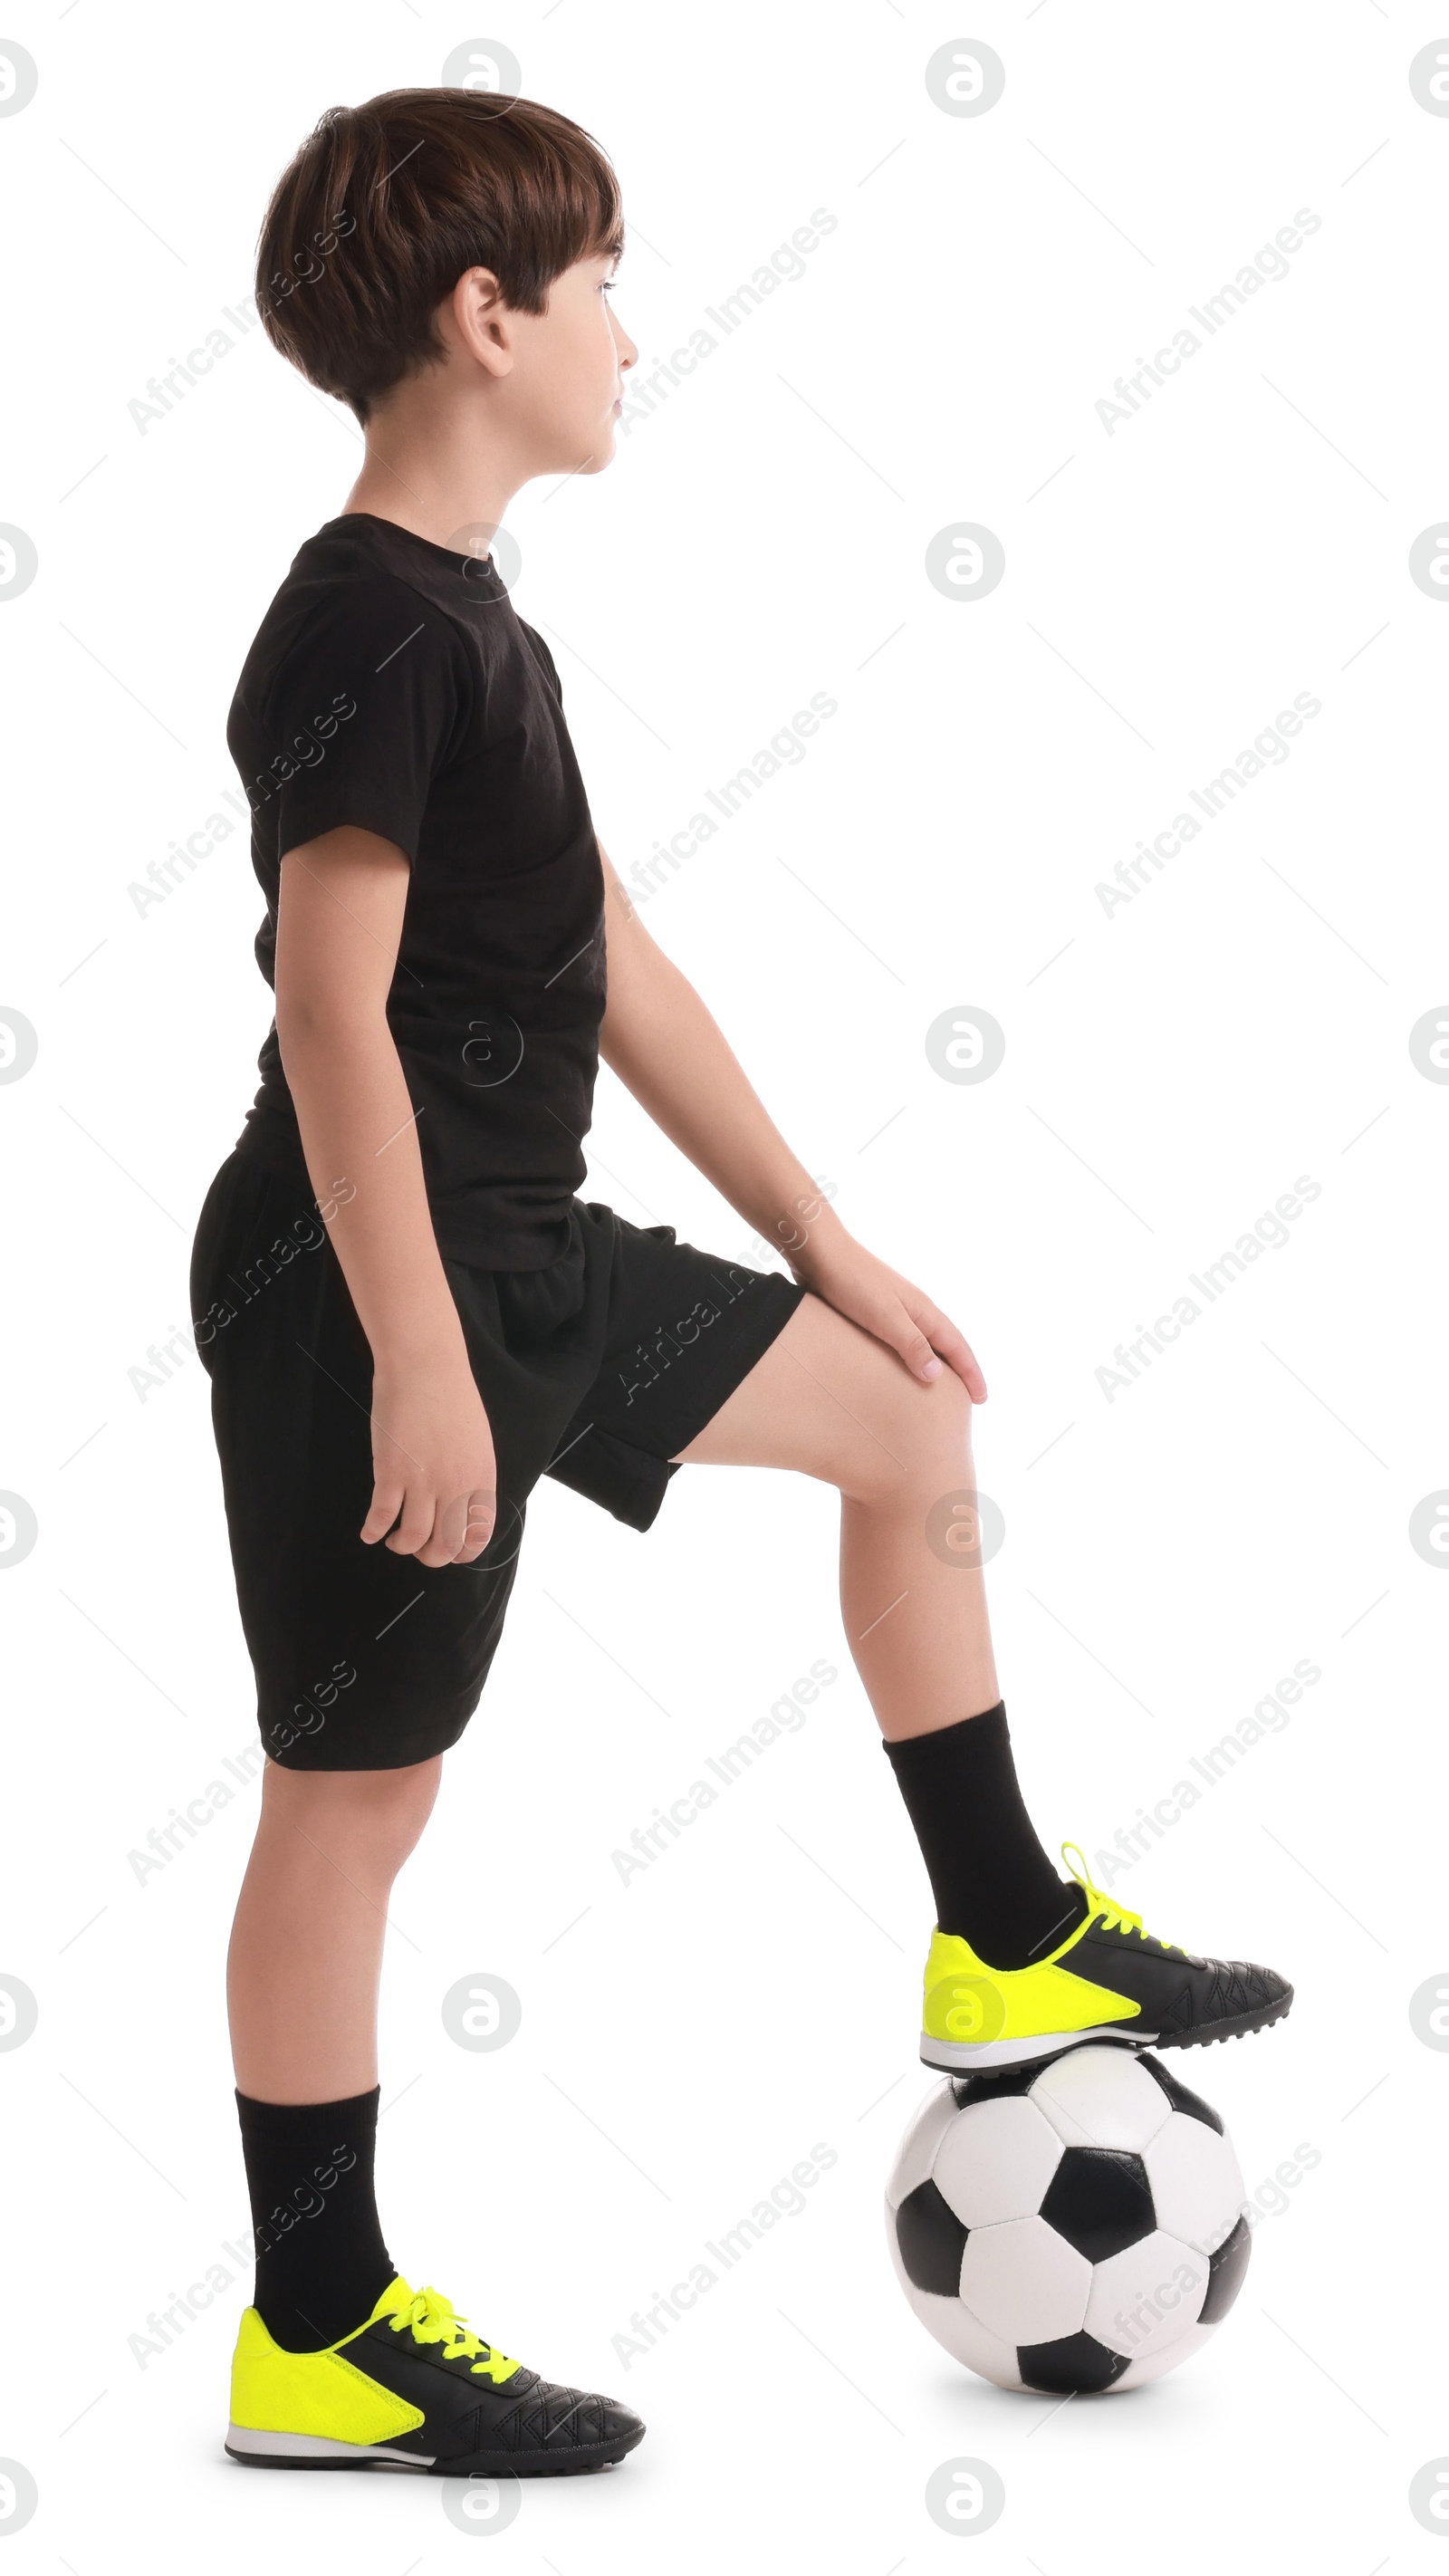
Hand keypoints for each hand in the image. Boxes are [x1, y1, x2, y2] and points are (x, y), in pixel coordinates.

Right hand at [362, 1350, 499, 1564]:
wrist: (425, 1367)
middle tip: (419, 1549)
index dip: (461, 1553)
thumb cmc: (452, 1398)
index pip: (477, 1536)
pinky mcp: (391, 1472)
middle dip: (430, 1557)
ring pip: (412, 1539)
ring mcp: (422, 1481)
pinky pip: (380, 1516)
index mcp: (481, 1479)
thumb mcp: (477, 1443)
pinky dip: (373, 1531)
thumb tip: (461, 1508)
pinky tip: (369, 1532)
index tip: (448, 1551)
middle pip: (445, 1546)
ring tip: (395, 1540)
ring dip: (402, 1546)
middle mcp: (455, 1486)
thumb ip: (472, 1477)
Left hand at [789, 1231, 986, 1399]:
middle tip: (970, 1398)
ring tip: (941, 1387)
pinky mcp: (875, 1312)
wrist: (820, 1253)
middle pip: (947, 1344)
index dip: (971, 1373)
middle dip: (961, 1370)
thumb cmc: (853, 1283)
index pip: (957, 1346)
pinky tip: (902, 1366)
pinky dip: (913, 1356)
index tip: (982, 1398)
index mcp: (924, 1311)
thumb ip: (912, 1345)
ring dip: (938, 1363)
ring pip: (926, 1341)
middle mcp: (915, 1310)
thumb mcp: (885, 1317)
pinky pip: (905, 1340)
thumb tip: (937, 1376)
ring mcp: (896, 1309)